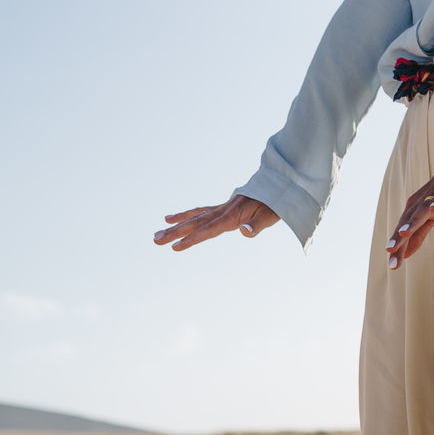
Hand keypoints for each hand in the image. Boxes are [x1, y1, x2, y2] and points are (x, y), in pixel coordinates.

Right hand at [153, 197, 278, 250]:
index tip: (176, 247)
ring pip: (194, 217)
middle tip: (156, 239)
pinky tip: (172, 219)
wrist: (277, 187)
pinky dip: (186, 215)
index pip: (208, 230)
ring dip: (175, 226)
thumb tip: (243, 231)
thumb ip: (256, 225)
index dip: (192, 239)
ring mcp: (221, 208)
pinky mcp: (223, 208)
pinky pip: (200, 212)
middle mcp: (223, 211)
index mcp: (232, 216)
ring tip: (157, 233)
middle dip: (174, 233)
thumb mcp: (270, 217)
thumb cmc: (274, 206)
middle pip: (195, 223)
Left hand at [386, 151, 433, 267]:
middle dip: (399, 240)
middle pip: (408, 225)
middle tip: (390, 256)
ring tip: (403, 233)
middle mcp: (422, 205)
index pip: (404, 234)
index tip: (392, 267)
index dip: (398, 250)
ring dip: (412, 222)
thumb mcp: (433, 217)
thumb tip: (405, 254)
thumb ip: (419, 234)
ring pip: (421, 212)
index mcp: (416, 212)